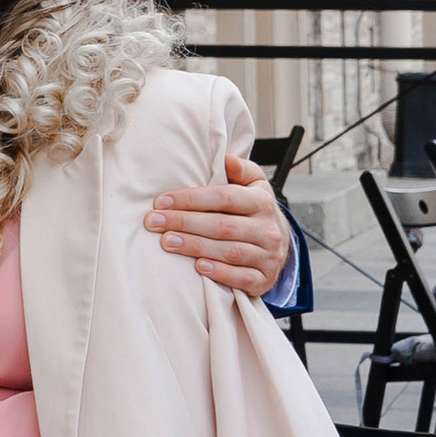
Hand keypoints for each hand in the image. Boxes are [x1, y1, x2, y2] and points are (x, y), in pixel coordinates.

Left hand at [147, 154, 292, 297]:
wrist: (280, 246)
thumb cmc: (255, 212)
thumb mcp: (255, 186)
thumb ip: (241, 170)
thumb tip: (225, 158)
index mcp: (262, 201)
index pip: (224, 197)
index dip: (191, 199)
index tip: (162, 201)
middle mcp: (268, 228)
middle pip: (222, 225)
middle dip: (185, 223)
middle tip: (155, 222)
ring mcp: (268, 256)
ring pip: (229, 251)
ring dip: (195, 246)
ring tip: (167, 242)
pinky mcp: (264, 279)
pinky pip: (242, 278)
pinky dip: (219, 273)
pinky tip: (198, 267)